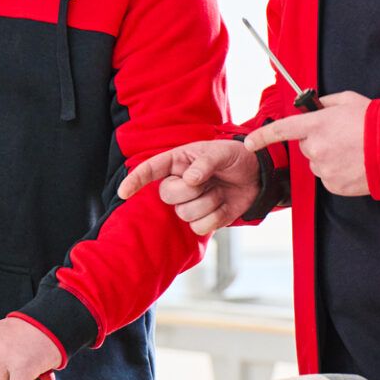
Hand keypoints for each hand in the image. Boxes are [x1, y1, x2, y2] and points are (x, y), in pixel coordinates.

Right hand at [117, 140, 260, 234]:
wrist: (257, 176)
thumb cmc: (235, 157)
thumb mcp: (222, 152)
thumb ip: (205, 162)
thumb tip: (189, 178)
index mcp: (177, 162)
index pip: (150, 170)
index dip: (135, 180)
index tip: (123, 192)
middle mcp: (178, 183)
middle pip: (167, 195)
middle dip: (191, 190)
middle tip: (209, 180)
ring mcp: (189, 203)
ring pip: (184, 214)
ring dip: (208, 202)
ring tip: (220, 190)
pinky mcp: (202, 220)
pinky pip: (200, 228)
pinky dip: (216, 217)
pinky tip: (224, 205)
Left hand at [244, 92, 370, 196]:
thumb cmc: (376, 122)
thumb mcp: (349, 101)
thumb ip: (326, 103)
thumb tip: (316, 106)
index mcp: (317, 124)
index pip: (280, 130)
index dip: (261, 137)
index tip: (249, 143)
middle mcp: (316, 148)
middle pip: (305, 147)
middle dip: (317, 142)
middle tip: (340, 138)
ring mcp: (325, 169)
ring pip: (317, 164)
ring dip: (328, 158)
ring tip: (352, 152)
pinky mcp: (334, 185)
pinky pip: (328, 178)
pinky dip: (337, 173)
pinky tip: (354, 164)